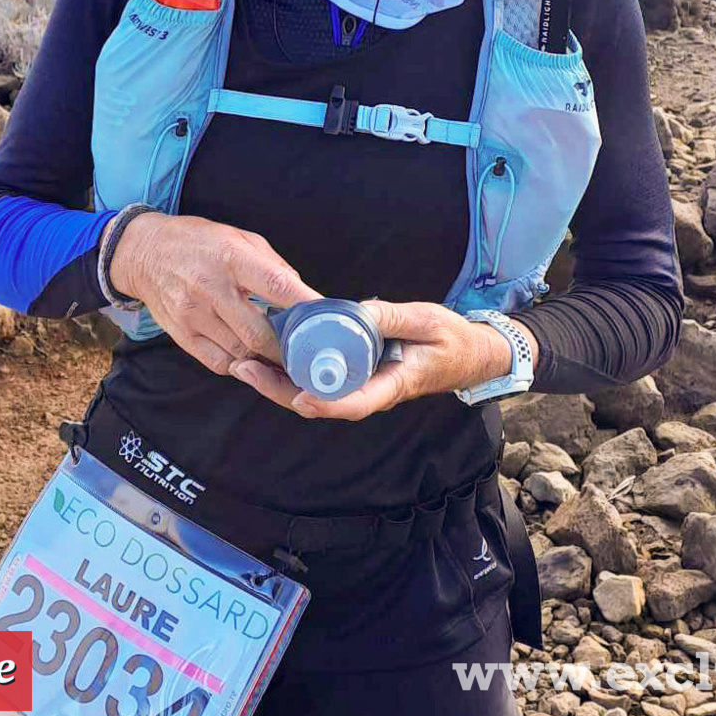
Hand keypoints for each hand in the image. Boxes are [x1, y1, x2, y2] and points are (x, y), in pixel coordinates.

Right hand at [110, 212, 321, 375]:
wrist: (144, 253)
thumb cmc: (199, 242)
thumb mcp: (239, 238)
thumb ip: (272, 266)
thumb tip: (302, 293)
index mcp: (232, 258)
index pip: (276, 285)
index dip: (305, 305)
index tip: (327, 319)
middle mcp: (211, 288)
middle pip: (258, 332)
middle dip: (287, 347)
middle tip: (308, 353)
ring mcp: (193, 315)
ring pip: (240, 352)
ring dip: (266, 359)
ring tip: (284, 358)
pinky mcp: (181, 334)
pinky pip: (218, 362)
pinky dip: (240, 364)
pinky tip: (251, 357)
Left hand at [230, 300, 539, 419]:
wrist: (471, 353)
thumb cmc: (452, 338)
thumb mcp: (427, 320)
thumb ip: (392, 317)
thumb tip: (355, 312)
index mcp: (393, 385)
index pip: (354, 403)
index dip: (324, 403)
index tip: (298, 396)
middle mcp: (372, 392)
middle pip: (320, 402)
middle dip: (280, 390)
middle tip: (246, 370)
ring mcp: (363, 385)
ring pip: (316, 393)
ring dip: (279, 382)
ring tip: (244, 364)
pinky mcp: (358, 374)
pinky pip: (323, 379)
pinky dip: (295, 370)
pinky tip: (270, 355)